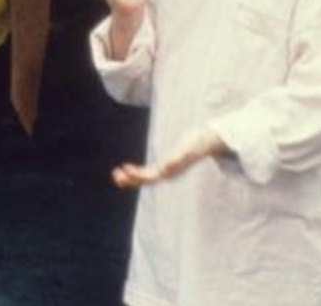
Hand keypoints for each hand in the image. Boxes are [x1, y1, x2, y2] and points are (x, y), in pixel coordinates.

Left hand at [112, 126, 226, 187]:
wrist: (205, 140)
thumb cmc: (195, 142)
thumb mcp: (186, 149)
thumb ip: (176, 159)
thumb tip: (163, 169)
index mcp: (170, 171)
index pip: (151, 176)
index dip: (137, 175)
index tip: (126, 171)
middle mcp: (167, 173)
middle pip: (146, 179)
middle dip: (131, 178)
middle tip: (116, 175)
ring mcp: (167, 171)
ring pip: (146, 178)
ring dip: (131, 178)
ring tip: (116, 174)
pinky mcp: (165, 166)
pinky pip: (148, 172)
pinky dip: (136, 173)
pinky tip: (126, 169)